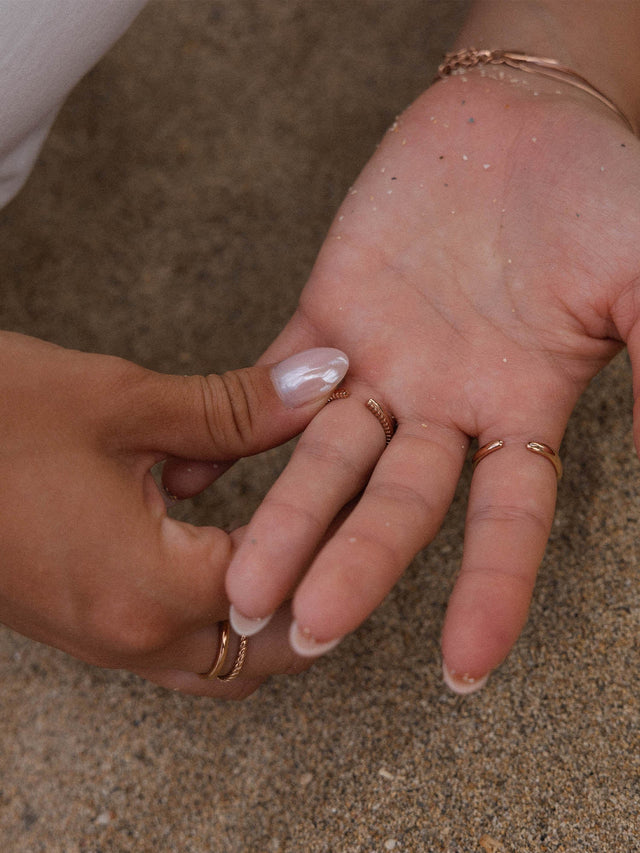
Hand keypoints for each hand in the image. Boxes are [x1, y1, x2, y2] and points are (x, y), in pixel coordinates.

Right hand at [0, 331, 346, 695]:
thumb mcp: (124, 401)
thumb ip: (239, 405)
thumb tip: (328, 384)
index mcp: (149, 590)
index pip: (291, 585)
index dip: (339, 533)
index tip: (368, 483)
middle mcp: (128, 637)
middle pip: (263, 655)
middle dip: (313, 597)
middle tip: (341, 525)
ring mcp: (97, 641)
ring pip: (218, 661)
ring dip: (263, 611)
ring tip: (293, 533)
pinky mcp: (77, 624)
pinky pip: (168, 641)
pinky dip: (210, 603)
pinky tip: (211, 530)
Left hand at [225, 72, 639, 690]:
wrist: (517, 119)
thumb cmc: (595, 192)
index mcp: (521, 409)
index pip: (506, 523)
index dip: (491, 594)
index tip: (463, 670)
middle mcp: (445, 408)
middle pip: (395, 506)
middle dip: (354, 568)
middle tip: (304, 634)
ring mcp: (380, 367)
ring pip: (326, 460)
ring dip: (286, 520)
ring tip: (241, 585)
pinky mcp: (325, 317)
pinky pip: (269, 381)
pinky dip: (230, 429)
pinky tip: (191, 478)